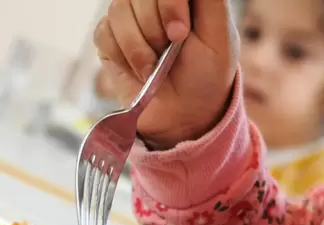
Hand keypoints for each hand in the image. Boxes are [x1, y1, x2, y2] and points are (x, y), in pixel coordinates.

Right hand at [94, 0, 238, 148]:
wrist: (182, 114)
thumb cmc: (205, 75)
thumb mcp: (219, 35)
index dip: (168, 3)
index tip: (179, 33)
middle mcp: (152, 2)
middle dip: (153, 28)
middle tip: (169, 52)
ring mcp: (128, 18)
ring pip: (118, 10)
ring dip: (137, 47)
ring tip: (153, 67)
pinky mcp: (109, 40)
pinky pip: (103, 33)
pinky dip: (121, 56)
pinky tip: (138, 69)